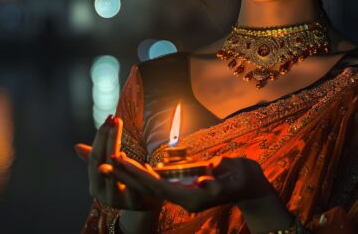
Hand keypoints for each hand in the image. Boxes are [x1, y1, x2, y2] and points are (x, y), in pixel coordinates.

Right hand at [74, 115, 162, 211]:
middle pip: (105, 162)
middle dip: (110, 140)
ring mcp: (117, 200)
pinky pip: (135, 190)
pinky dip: (138, 177)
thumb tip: (76, 147)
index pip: (95, 156)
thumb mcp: (111, 170)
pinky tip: (143, 165)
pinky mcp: (134, 205)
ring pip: (118, 177)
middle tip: (115, 120)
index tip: (108, 118)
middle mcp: (102, 193)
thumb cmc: (125, 184)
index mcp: (94, 183)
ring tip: (120, 148)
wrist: (145, 203)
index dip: (100, 137)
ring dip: (119, 162)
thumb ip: (96, 159)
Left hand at [109, 154, 276, 212]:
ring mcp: (181, 192)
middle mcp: (182, 198)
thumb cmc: (244, 179)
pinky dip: (143, 172)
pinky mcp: (182, 186)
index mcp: (191, 199)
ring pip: (150, 183)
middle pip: (149, 186)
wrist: (251, 184)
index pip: (158, 186)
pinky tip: (130, 163)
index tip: (121, 162)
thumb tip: (202, 182)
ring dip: (131, 172)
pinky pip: (158, 179)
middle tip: (106, 160)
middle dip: (127, 173)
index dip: (138, 174)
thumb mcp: (233, 179)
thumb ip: (216, 183)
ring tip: (111, 158)